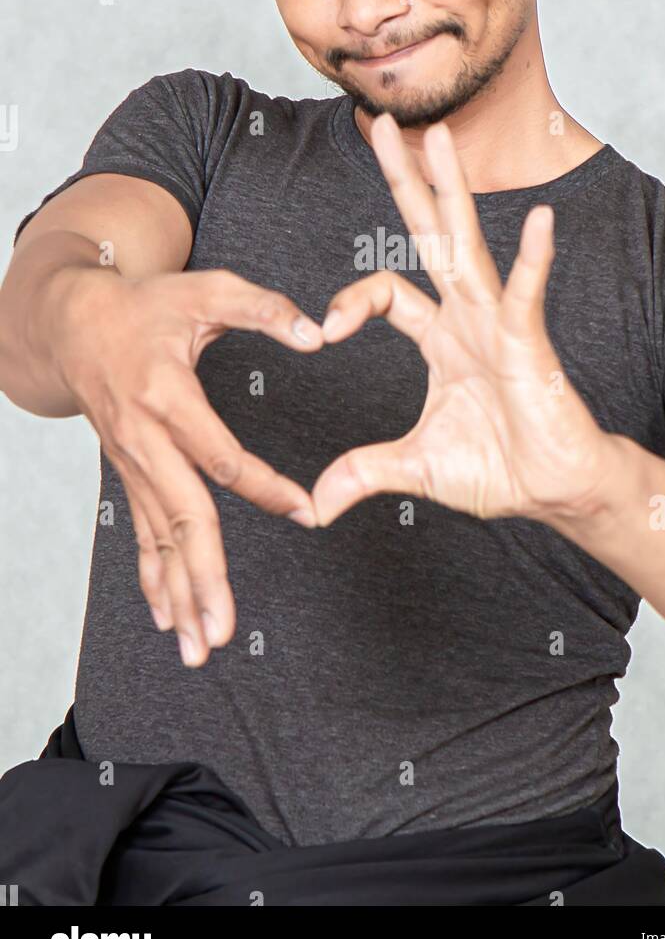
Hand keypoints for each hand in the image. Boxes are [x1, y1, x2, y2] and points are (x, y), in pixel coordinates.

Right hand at [54, 267, 324, 665]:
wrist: (73, 321)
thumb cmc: (145, 305)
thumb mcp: (206, 290)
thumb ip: (264, 309)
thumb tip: (317, 334)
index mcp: (167, 396)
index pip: (221, 456)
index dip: (265, 487)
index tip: (306, 511)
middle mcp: (145, 440)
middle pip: (181, 519)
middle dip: (203, 579)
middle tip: (221, 632)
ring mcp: (132, 464)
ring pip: (159, 541)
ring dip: (179, 596)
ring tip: (197, 649)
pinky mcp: (128, 476)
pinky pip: (142, 537)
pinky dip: (154, 580)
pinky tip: (167, 620)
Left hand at [311, 115, 613, 527]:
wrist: (556, 492)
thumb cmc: (499, 469)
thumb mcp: (414, 469)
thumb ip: (362, 473)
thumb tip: (313, 506)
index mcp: (439, 336)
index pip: (384, 292)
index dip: (349, 301)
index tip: (323, 334)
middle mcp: (466, 316)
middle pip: (425, 235)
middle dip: (402, 180)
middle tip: (379, 124)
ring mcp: (498, 323)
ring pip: (467, 245)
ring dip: (451, 190)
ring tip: (438, 136)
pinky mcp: (531, 344)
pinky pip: (529, 295)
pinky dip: (535, 260)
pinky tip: (540, 221)